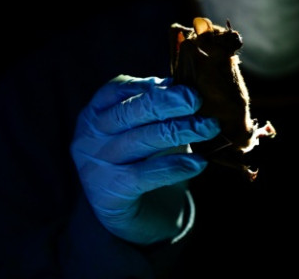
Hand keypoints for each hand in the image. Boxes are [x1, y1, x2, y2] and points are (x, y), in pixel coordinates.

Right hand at [70, 75, 219, 244]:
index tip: (180, 85)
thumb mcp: (147, 128)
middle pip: (129, 112)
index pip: (115, 90)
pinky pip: (145, 175)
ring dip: (180, 130)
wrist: (137, 216)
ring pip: (141, 141)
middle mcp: (89, 138)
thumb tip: (180, 83)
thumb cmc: (145, 161)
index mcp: (94, 114)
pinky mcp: (109, 196)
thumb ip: (157, 106)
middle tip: (197, 100)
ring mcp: (95, 167)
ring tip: (209, 127)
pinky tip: (199, 162)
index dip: (146, 85)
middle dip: (166, 103)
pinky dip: (175, 166)